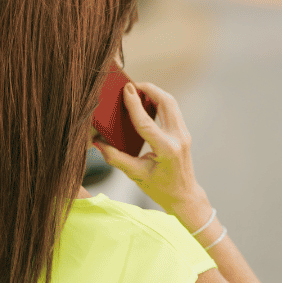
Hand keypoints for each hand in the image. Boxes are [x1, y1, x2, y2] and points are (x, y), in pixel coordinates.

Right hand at [93, 82, 207, 214]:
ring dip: (156, 93)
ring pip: (171, 103)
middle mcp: (178, 138)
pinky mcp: (184, 133)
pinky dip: (161, 102)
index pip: (147, 122)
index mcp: (166, 149)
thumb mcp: (136, 175)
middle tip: (132, 86)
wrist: (184, 196)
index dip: (134, 104)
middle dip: (149, 89)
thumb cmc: (160, 189)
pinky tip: (148, 102)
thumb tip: (98, 143)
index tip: (126, 89)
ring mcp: (184, 134)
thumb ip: (116, 158)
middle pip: (166, 102)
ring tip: (138, 91)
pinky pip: (173, 110)